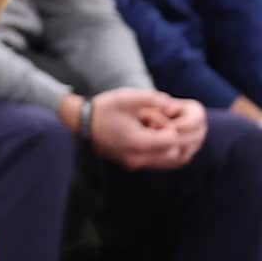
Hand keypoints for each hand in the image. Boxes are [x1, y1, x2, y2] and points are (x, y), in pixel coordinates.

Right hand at [86, 88, 206, 170]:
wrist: (83, 124)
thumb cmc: (104, 108)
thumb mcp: (126, 97)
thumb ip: (150, 98)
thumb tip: (170, 102)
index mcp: (137, 141)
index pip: (171, 140)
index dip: (173, 126)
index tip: (165, 115)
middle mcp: (138, 157)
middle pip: (174, 155)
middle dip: (178, 138)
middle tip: (174, 122)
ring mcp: (135, 162)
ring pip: (168, 162)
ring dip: (174, 146)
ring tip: (171, 129)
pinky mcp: (134, 163)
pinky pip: (158, 161)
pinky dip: (166, 151)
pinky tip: (163, 137)